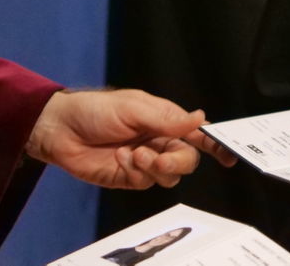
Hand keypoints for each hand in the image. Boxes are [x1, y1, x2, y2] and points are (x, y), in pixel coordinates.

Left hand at [25, 90, 219, 188]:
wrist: (61, 130)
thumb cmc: (97, 110)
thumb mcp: (134, 107)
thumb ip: (168, 118)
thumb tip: (202, 118)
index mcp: (166, 121)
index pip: (198, 134)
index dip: (216, 145)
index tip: (228, 156)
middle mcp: (159, 142)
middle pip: (186, 160)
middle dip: (177, 162)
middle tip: (159, 159)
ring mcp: (144, 162)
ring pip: (169, 177)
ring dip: (155, 167)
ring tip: (134, 155)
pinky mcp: (128, 178)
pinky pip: (144, 182)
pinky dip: (135, 171)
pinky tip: (120, 158)